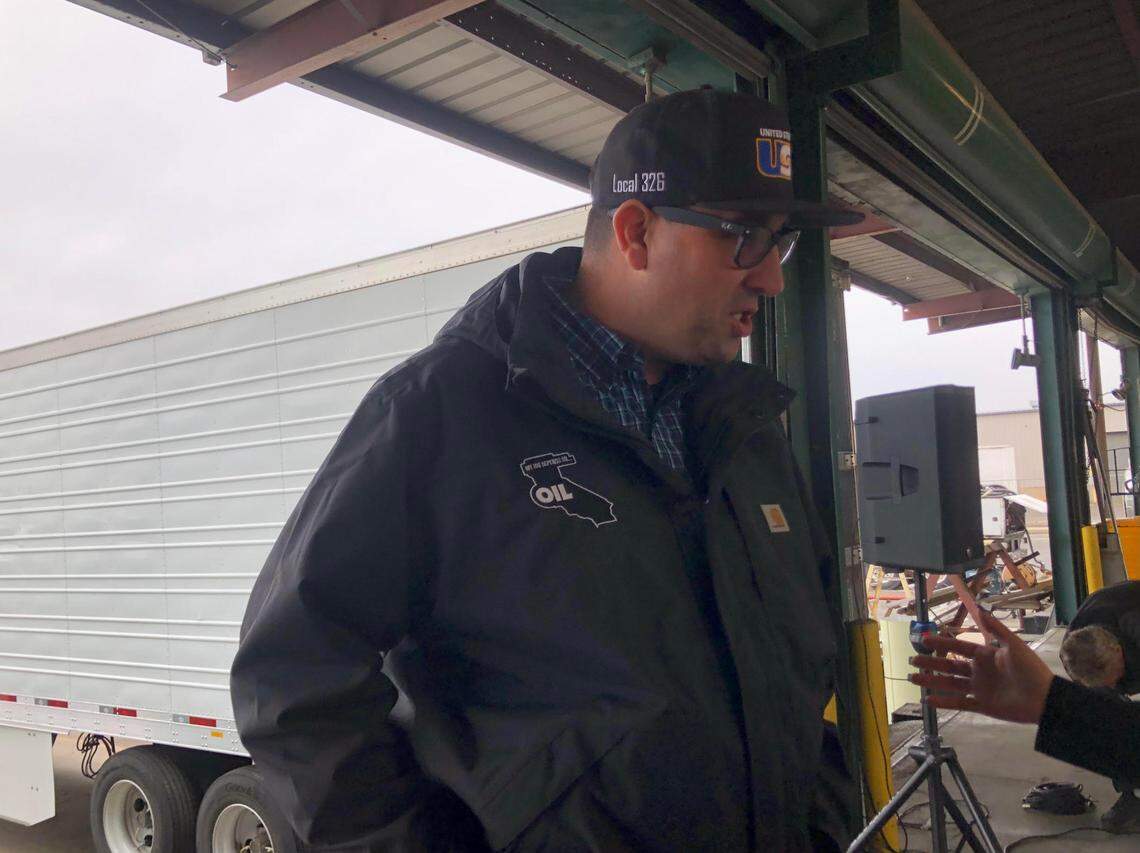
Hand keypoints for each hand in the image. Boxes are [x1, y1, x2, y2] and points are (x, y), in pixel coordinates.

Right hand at [908, 609, 1053, 724]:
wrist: (1045, 698)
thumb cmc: (1030, 669)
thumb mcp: (1014, 644)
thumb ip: (996, 628)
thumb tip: (979, 608)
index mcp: (986, 655)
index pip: (958, 647)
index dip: (941, 643)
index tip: (924, 639)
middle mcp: (979, 671)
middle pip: (949, 665)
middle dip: (931, 662)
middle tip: (912, 660)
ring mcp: (979, 689)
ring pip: (950, 683)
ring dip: (932, 681)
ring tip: (913, 678)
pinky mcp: (982, 706)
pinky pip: (959, 703)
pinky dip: (944, 702)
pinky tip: (929, 700)